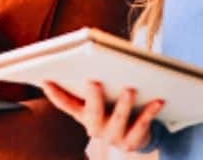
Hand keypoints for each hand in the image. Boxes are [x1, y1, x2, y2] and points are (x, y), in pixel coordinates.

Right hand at [43, 81, 163, 152]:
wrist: (135, 137)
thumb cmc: (114, 107)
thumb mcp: (101, 97)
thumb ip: (95, 82)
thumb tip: (99, 58)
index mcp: (83, 114)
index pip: (65, 104)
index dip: (54, 93)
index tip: (44, 79)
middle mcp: (94, 128)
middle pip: (92, 113)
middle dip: (93, 97)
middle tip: (94, 81)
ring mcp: (112, 137)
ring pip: (118, 121)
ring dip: (124, 105)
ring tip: (130, 89)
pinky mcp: (131, 143)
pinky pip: (141, 127)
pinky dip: (150, 113)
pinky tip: (158, 101)